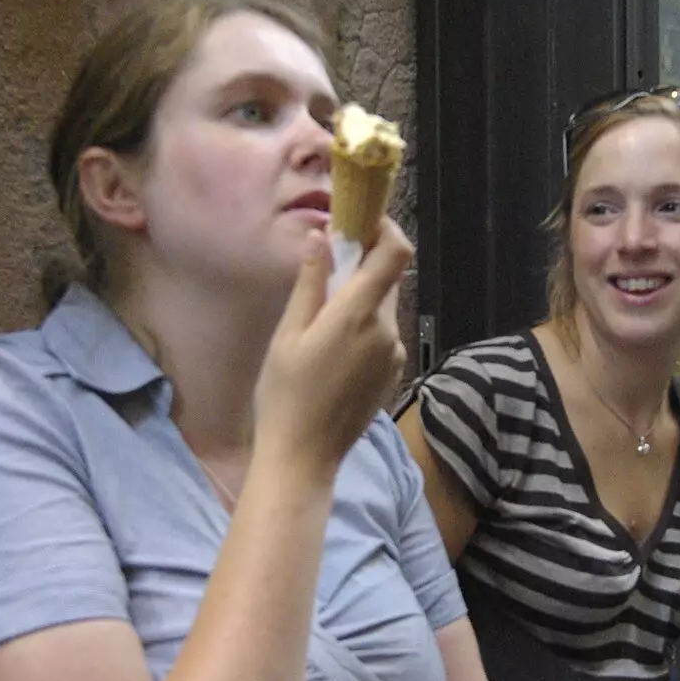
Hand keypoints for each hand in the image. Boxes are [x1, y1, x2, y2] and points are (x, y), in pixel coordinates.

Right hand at [254, 217, 411, 475]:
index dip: (384, 228)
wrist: (304, 457)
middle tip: (322, 276)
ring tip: (319, 324)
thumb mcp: (288, 334)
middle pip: (386, 279)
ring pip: (382, 308)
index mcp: (359, 315)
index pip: (394, 253)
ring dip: (359, 301)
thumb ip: (310, 284)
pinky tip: (332, 352)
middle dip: (360, 269)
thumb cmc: (285, 395)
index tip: (358, 223)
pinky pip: (382, 335)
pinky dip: (364, 328)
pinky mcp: (393, 373)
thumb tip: (321, 238)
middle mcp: (386, 330)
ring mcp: (393, 354)